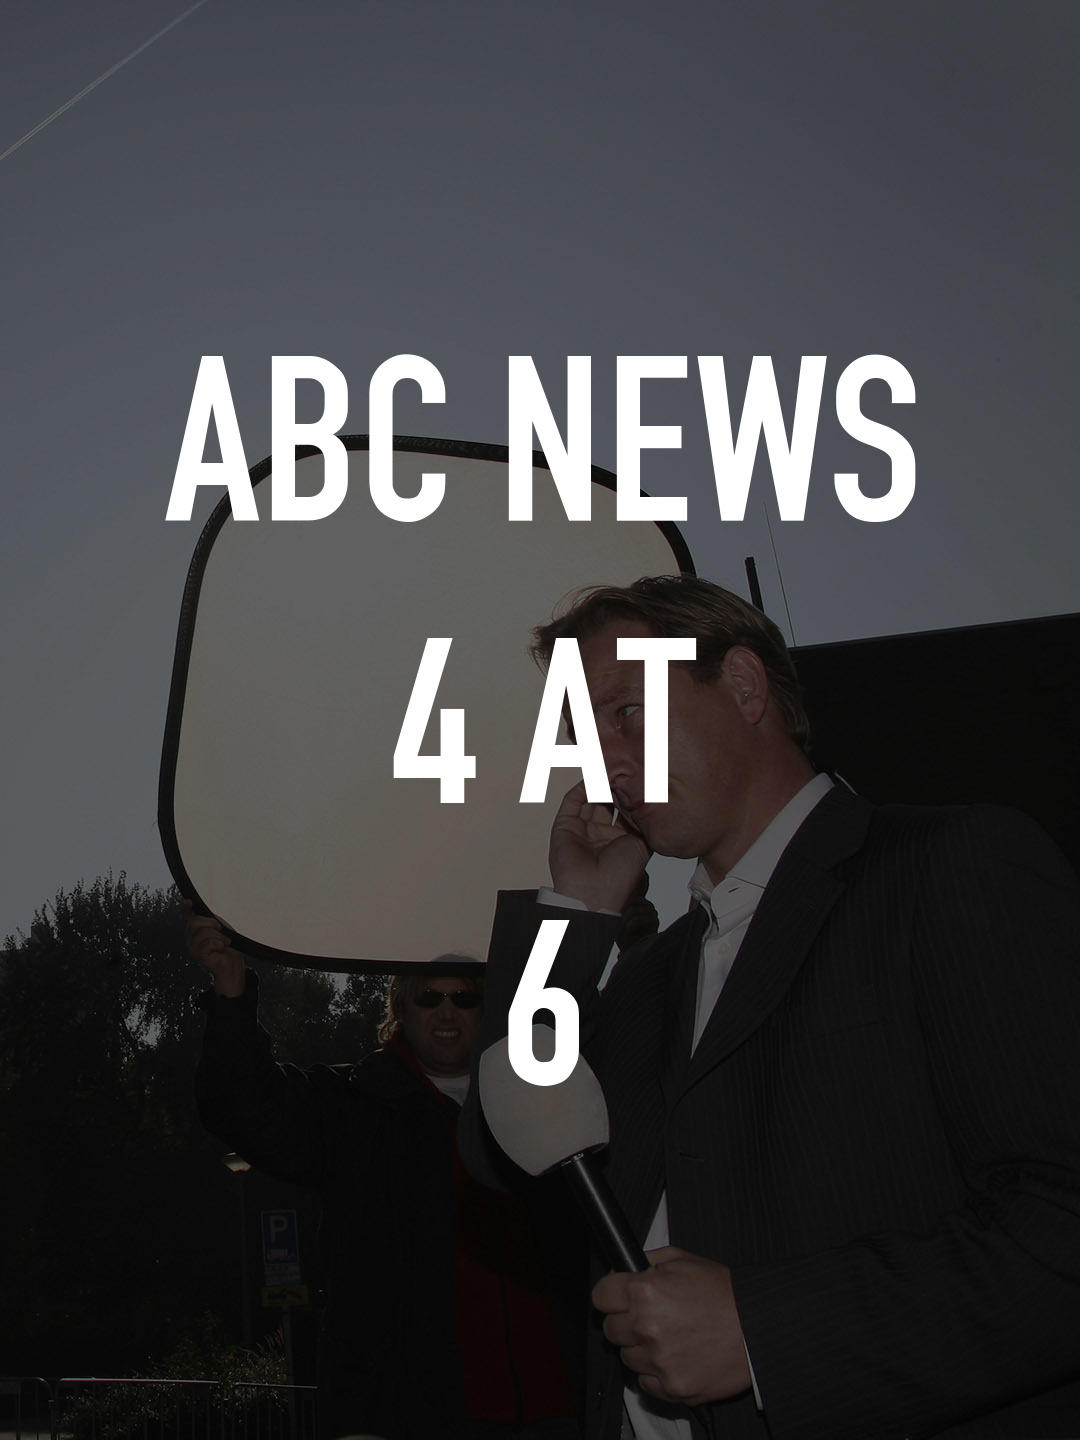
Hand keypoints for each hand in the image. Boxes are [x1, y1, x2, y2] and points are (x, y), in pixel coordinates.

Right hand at [184, 901, 245, 996]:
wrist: (232, 964)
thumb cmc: (227, 946)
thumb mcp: (220, 928)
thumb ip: (210, 919)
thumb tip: (204, 910)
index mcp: (196, 929)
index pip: (187, 916)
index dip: (186, 908)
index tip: (189, 902)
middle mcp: (191, 937)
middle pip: (195, 921)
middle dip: (211, 923)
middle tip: (220, 930)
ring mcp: (193, 947)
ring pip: (203, 932)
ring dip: (218, 937)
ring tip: (223, 943)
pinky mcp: (198, 955)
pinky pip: (208, 943)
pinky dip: (219, 944)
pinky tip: (221, 948)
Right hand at [549, 780, 649, 911]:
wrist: (594, 892)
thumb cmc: (620, 875)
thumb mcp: (642, 845)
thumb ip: (644, 823)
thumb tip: (650, 802)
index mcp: (619, 840)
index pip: (624, 811)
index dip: (631, 795)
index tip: (640, 778)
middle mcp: (600, 834)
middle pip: (606, 802)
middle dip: (615, 786)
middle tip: (623, 768)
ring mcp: (581, 829)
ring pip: (590, 798)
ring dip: (599, 783)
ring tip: (609, 768)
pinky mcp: (565, 825)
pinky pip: (573, 801)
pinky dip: (582, 787)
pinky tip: (594, 776)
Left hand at [592, 1246, 750, 1406]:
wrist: (757, 1328)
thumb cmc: (724, 1293)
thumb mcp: (683, 1260)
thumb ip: (647, 1261)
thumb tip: (623, 1269)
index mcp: (645, 1292)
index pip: (600, 1297)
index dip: (611, 1295)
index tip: (618, 1298)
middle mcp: (647, 1327)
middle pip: (610, 1329)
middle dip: (626, 1322)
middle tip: (650, 1317)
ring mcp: (659, 1361)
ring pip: (627, 1358)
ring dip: (641, 1349)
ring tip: (670, 1337)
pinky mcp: (672, 1388)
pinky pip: (645, 1383)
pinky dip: (656, 1373)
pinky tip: (676, 1357)